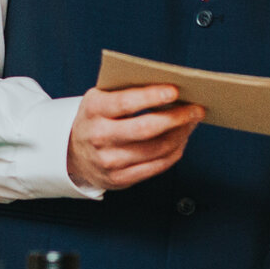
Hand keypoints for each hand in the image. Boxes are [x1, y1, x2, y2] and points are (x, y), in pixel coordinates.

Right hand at [65, 84, 204, 192]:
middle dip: (176, 117)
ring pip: (156, 149)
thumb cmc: (97, 118)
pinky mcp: (120, 179)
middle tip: (196, 108)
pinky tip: (181, 139)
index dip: (152, 96)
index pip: (125, 102)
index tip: (175, 90)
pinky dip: (175, 151)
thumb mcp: (101, 98)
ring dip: (181, 135)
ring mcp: (109, 161)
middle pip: (145, 129)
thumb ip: (127, 91)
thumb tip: (171, 89)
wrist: (73, 153)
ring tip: (192, 122)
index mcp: (93, 110)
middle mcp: (99, 137)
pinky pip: (157, 166)